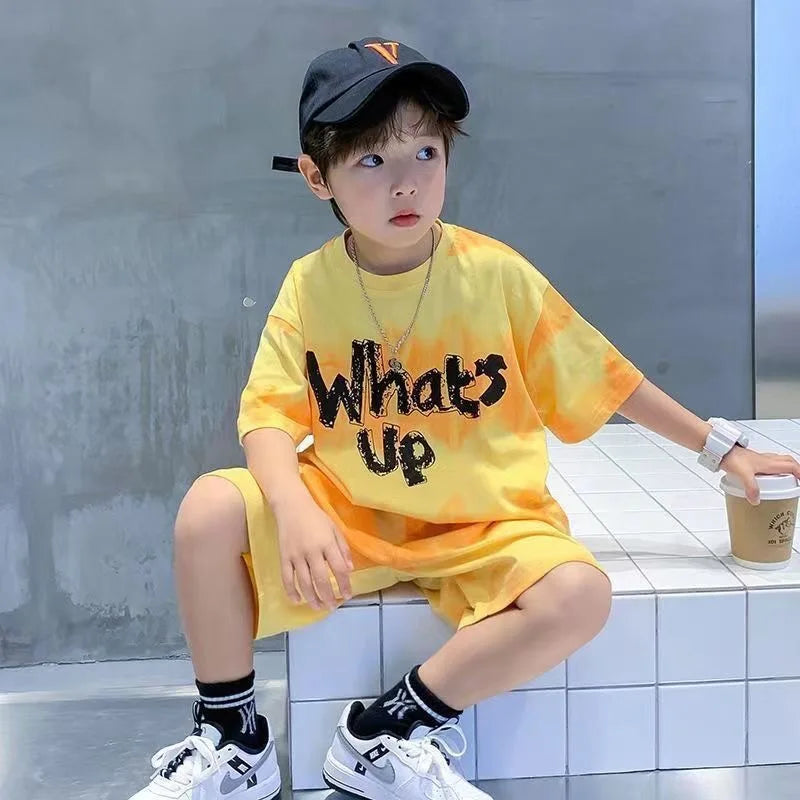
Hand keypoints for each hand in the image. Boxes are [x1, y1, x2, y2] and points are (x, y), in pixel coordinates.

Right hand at [271, 484, 353, 610]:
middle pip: (321, 579)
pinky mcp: (284, 557)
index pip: (339, 569)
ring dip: (312, 598)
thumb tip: (350, 569)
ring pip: (304, 582)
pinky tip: (297, 600)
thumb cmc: (316, 517)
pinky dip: (291, 591)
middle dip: (329, 596)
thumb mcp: (334, 528)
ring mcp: (296, 555)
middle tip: (333, 606)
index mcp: (327, 543)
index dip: (344, 584)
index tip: (348, 595)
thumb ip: (342, 549)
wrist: (291, 506)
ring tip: (319, 607)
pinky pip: (287, 578)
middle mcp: (312, 551)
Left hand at [720, 446, 799, 504]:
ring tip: (785, 479)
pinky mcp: (751, 461)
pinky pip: (767, 464)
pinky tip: (764, 478)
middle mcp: (766, 460)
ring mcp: (758, 459)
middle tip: (797, 478)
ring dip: (784, 468)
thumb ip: (751, 488)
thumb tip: (756, 500)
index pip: (791, 466)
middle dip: (795, 469)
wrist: (720, 450)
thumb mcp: (743, 475)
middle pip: (787, 461)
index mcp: (769, 463)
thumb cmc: (732, 458)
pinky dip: (771, 470)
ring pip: (778, 461)